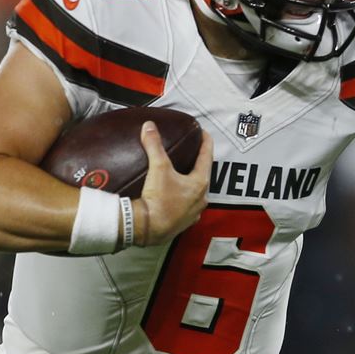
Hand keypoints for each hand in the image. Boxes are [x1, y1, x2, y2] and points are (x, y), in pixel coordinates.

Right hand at [136, 121, 212, 244]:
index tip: (204, 133)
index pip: (207, 157)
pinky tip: (175, 197)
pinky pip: (187, 208)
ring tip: (183, 175)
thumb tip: (149, 126)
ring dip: (191, 183)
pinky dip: (182, 199)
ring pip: (196, 193)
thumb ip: (154, 145)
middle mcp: (201, 198)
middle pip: (203, 175)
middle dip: (198, 164)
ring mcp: (194, 212)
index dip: (206, 142)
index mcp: (200, 183)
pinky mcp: (183, 223)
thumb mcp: (158, 168)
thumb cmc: (158, 198)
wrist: (147, 228)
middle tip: (193, 153)